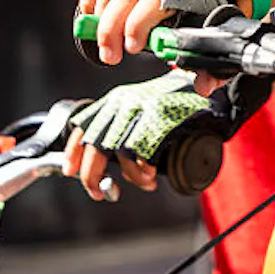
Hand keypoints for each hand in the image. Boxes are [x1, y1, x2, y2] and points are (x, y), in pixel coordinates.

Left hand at [62, 69, 222, 200]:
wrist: (204, 81)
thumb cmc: (173, 100)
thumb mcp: (141, 106)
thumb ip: (122, 125)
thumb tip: (100, 159)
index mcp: (116, 99)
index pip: (84, 125)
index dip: (73, 151)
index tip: (70, 171)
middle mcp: (125, 102)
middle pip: (96, 145)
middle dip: (92, 176)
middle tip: (98, 193)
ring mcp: (143, 110)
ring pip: (119, 153)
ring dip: (129, 176)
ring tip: (142, 182)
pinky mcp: (161, 119)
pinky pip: (142, 154)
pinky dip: (142, 170)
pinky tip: (150, 174)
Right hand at [74, 0, 247, 64]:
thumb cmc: (197, 13)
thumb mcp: (205, 35)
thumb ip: (204, 63)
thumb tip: (204, 87)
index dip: (139, 24)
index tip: (133, 49)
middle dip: (111, 29)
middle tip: (111, 57)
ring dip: (100, 20)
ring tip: (105, 46)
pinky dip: (87, 1)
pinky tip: (92, 20)